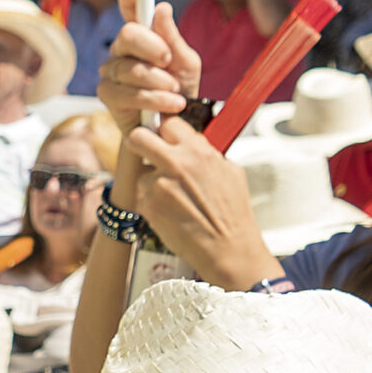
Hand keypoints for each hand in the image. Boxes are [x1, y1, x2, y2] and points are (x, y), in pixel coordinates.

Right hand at [100, 0, 199, 136]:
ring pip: (130, 68)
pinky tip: (170, 105)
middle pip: (127, 34)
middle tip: (168, 60)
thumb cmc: (180, 93)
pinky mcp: (107, 96)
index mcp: (143, 36)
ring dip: (159, 81)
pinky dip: (153, 100)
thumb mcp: (186, 62)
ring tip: (175, 92)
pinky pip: (127, 93)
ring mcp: (111, 72)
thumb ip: (173, 38)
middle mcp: (122, 50)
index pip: (132, 9)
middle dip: (152, 47)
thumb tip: (161, 8)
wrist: (176, 128)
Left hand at [125, 118, 282, 288]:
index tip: (163, 137)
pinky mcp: (148, 207)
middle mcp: (175, 164)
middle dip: (140, 143)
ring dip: (150, 184)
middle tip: (146, 154)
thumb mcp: (230, 172)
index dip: (165, 130)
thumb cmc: (233, 213)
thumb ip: (207, 153)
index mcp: (198, 151)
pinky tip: (170, 214)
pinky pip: (142, 198)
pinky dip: (152, 205)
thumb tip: (193, 141)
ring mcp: (159, 186)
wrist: (228, 249)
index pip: (169, 123)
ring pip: (140, 174)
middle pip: (138, 137)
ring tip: (172, 200)